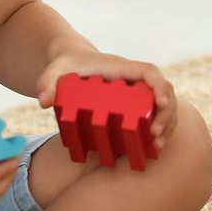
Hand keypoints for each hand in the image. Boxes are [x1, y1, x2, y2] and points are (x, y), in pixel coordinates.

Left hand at [37, 48, 178, 150]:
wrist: (70, 63)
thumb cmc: (66, 65)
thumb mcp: (54, 70)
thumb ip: (47, 82)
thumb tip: (44, 102)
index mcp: (122, 68)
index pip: (149, 72)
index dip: (159, 87)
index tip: (160, 103)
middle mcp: (135, 79)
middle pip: (164, 91)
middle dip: (165, 114)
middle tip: (154, 135)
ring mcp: (137, 92)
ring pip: (165, 105)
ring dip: (167, 125)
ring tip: (156, 146)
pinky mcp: (134, 105)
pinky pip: (156, 114)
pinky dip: (160, 129)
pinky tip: (154, 148)